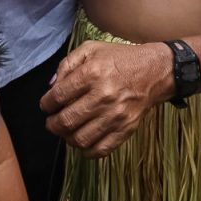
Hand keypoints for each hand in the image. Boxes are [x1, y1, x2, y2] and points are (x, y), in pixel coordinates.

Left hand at [38, 39, 173, 156]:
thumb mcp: (91, 49)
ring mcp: (116, 115)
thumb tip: (51, 87)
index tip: (46, 106)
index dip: (46, 104)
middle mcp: (104, 96)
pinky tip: (83, 141)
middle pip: (66, 121)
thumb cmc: (119, 59)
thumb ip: (67, 65)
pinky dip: (86, 151)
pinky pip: (100, 149)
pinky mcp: (126, 129)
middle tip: (52, 122)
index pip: (58, 96)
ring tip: (66, 131)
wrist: (154, 71)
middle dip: (52, 124)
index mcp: (92, 73)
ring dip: (67, 138)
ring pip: (80, 139)